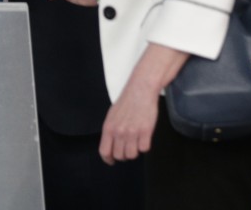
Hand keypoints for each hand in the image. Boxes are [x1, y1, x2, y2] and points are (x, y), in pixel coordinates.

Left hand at [98, 43, 189, 164]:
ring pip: (132, 155)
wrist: (141, 89)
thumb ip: (110, 132)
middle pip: (120, 156)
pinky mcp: (145, 131)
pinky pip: (145, 149)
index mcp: (108, 128)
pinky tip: (144, 136)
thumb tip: (110, 147)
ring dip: (135, 150)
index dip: (108, 159)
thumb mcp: (112, 116)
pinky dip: (145, 145)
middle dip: (124, 154)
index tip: (112, 161)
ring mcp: (132, 132)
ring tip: (137, 140)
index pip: (105, 152)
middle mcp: (119, 132)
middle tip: (128, 146)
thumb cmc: (127, 101)